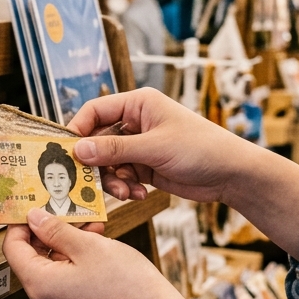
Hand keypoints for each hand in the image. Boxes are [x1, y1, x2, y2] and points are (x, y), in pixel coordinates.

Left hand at [3, 209, 202, 298]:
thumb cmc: (128, 285)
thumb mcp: (89, 246)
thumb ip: (55, 230)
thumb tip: (33, 218)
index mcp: (40, 286)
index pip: (12, 249)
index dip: (20, 225)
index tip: (34, 206)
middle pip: (32, 261)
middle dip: (50, 233)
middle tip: (71, 211)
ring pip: (52, 272)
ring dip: (67, 247)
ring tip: (93, 228)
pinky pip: (66, 286)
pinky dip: (75, 265)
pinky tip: (98, 249)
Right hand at [67, 88, 261, 205]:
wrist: (231, 174)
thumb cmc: (201, 148)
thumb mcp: (154, 147)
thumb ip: (115, 149)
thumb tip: (79, 151)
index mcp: (138, 104)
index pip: (95, 110)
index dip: (78, 130)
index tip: (66, 152)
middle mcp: (136, 122)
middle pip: (98, 140)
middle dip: (97, 163)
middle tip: (91, 181)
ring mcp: (140, 145)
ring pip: (109, 163)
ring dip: (113, 180)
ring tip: (126, 191)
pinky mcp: (145, 166)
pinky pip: (123, 176)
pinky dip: (126, 187)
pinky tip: (140, 194)